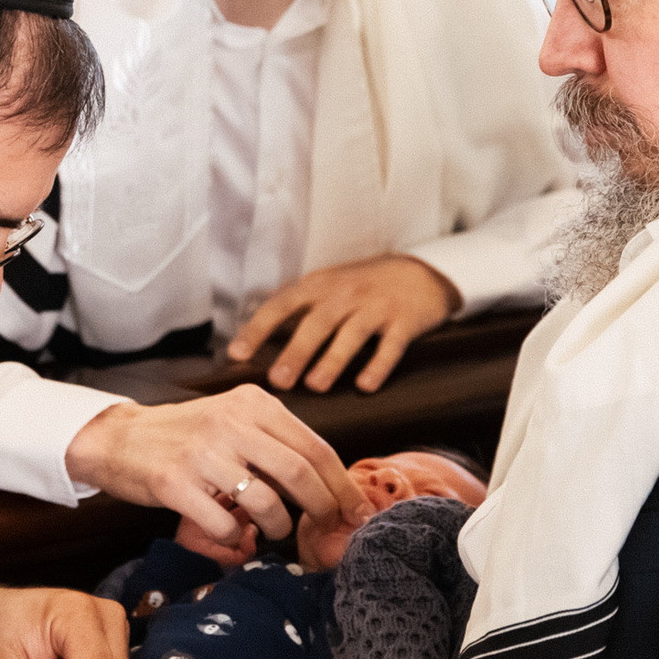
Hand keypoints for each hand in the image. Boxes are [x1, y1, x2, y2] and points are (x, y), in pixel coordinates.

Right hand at [65, 388, 370, 566]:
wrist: (119, 438)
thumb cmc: (187, 437)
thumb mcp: (234, 420)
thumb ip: (276, 442)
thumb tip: (330, 485)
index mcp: (253, 402)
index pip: (314, 447)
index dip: (342, 485)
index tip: (358, 511)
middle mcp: (230, 421)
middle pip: (299, 472)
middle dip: (325, 508)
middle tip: (331, 530)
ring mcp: (201, 452)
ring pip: (266, 501)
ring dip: (280, 527)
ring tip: (276, 532)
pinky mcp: (174, 482)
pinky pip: (224, 522)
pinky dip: (237, 537)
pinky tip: (234, 535)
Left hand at [228, 255, 459, 392]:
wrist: (421, 272)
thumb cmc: (363, 287)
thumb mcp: (328, 288)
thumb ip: (298, 312)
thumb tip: (254, 348)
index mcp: (319, 286)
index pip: (281, 305)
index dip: (257, 329)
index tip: (236, 355)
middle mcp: (345, 294)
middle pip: (316, 323)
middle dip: (296, 351)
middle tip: (278, 381)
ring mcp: (376, 306)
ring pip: (351, 334)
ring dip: (332, 361)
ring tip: (315, 386)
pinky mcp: (405, 320)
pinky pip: (390, 346)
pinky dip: (378, 366)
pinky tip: (365, 386)